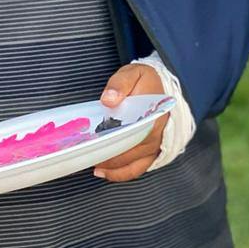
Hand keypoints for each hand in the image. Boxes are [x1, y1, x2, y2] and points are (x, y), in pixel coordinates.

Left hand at [93, 62, 170, 182]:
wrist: (161, 86)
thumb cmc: (145, 81)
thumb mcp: (132, 73)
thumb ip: (120, 84)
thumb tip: (108, 100)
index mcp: (151, 112)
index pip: (132, 131)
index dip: (112, 140)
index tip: (95, 142)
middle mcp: (156, 131)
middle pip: (130, 151)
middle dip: (108, 156)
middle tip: (87, 155)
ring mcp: (155, 143)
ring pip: (133, 163)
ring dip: (112, 167)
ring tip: (94, 166)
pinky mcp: (152, 151)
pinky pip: (138, 168)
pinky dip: (122, 174)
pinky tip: (105, 173)